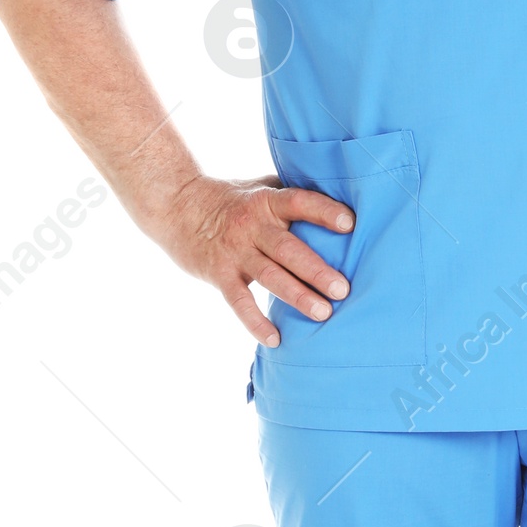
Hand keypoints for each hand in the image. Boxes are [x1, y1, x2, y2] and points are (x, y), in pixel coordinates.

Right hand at [152, 173, 352, 342]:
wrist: (177, 206)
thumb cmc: (232, 198)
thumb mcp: (260, 187)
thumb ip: (291, 195)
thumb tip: (340, 198)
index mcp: (267, 201)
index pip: (299, 202)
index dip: (323, 212)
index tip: (350, 224)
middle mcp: (252, 226)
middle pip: (288, 249)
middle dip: (316, 270)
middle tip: (343, 289)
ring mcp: (235, 251)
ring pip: (270, 276)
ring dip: (297, 296)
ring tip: (323, 313)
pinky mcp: (219, 274)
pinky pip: (239, 301)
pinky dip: (255, 321)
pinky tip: (275, 339)